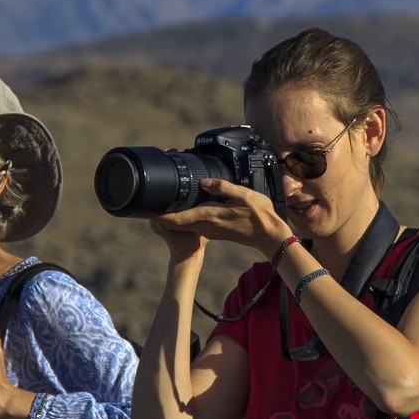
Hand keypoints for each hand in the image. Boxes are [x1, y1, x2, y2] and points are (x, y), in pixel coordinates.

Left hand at [149, 180, 292, 256]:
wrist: (270, 236)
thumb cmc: (260, 215)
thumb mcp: (244, 195)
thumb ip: (223, 187)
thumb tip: (203, 181)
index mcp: (210, 215)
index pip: (178, 218)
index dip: (161, 215)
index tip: (149, 208)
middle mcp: (207, 225)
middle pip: (176, 222)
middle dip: (164, 213)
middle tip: (153, 199)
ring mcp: (210, 230)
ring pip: (185, 223)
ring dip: (174, 215)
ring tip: (166, 200)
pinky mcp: (215, 231)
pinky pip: (195, 224)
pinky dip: (186, 217)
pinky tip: (187, 206)